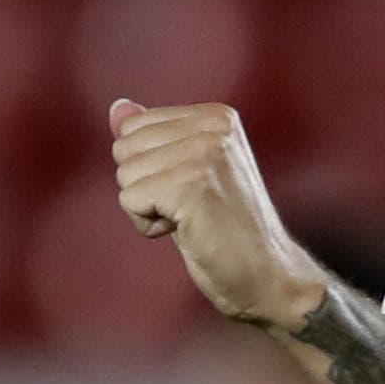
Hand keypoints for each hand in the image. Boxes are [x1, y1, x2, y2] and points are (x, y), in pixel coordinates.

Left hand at [107, 99, 326, 328]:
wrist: (268, 276)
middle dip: (144, 187)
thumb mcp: (185, 174)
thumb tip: (116, 107)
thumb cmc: (225, 230)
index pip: (133, 127)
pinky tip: (188, 230)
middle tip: (191, 209)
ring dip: (148, 209)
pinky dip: (148, 226)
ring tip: (192, 220)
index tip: (190, 191)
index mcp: (216, 116)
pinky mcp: (192, 183)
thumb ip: (153, 137)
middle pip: (124, 148)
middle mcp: (213, 126)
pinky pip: (130, 200)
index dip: (148, 169)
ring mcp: (204, 153)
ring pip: (125, 175)